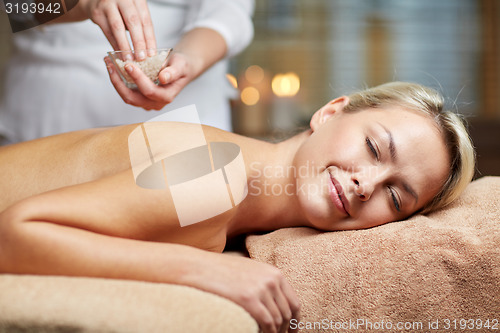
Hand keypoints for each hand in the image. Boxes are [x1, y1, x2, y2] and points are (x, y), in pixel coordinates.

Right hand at [84, 0, 155, 57]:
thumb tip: (148, 50)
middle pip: (133, 22)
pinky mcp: (97, 13)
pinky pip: (108, 32)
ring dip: (125, 45)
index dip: (149, 38)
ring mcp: (108, 4)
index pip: (145, 20)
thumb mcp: (134, 10)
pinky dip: (115, 44)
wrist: (96, 0)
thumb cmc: (120, 7)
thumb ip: (140, 25)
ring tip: (130, 58)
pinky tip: (120, 53)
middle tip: (141, 58)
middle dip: (138, 42)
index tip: (152, 53)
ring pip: (118, 27)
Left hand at [104, 52, 199, 110]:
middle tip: (111, 64)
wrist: (180, 68)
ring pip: (126, 96)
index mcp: (166, 97)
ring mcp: (146, 102)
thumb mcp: (181, 65)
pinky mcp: (140, 97)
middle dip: (119, 82)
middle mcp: (155, 103)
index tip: (128, 65)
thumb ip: (173, 72)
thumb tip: (163, 78)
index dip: (138, 79)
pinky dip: (118, 80)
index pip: (149, 91)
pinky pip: (126, 91)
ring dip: (116, 81)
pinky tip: (113, 66)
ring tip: (108, 63)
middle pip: (132, 98)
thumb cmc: (181, 66)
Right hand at [181, 253, 300, 332]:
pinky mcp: (249, 299)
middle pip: (286, 314)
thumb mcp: (250, 272)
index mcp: (275, 273)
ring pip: (277, 321)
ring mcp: (261, 289)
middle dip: (283, 331)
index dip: (294, 323)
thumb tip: (275, 305)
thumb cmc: (222, 271)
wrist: (200, 267)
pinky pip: (266, 323)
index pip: (294, 303)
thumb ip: (265, 284)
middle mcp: (272, 280)